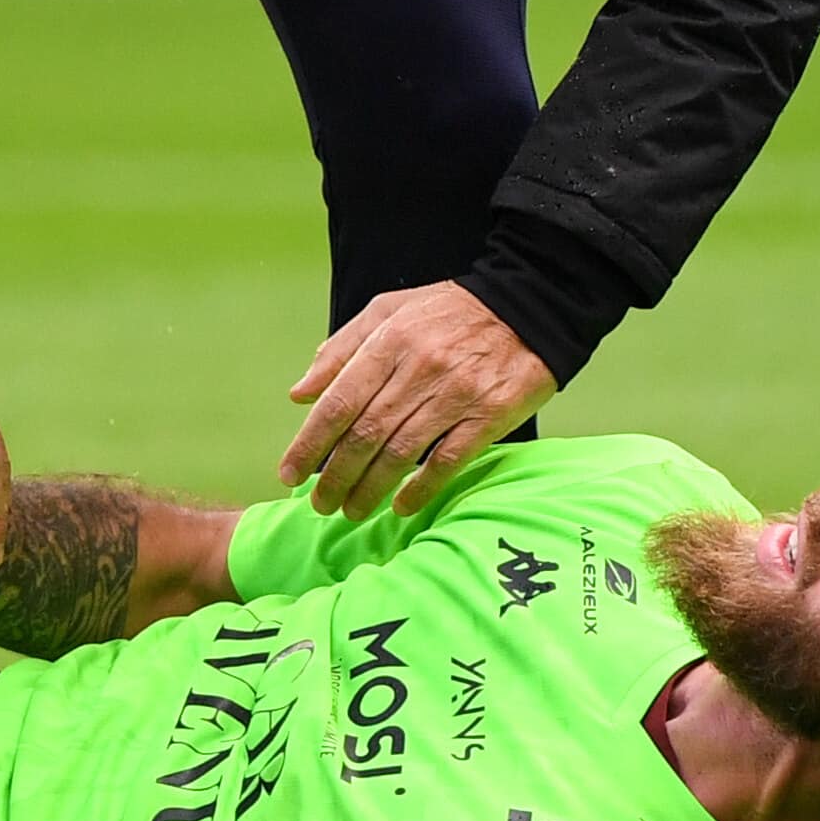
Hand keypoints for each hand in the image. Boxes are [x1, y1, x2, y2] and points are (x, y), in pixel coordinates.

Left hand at [280, 284, 553, 515]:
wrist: (529, 309)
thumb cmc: (450, 312)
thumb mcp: (389, 311)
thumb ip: (342, 350)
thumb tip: (300, 393)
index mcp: (389, 341)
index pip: (338, 401)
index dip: (310, 443)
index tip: (289, 473)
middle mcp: (419, 368)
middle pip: (365, 433)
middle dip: (334, 475)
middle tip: (318, 503)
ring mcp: (456, 394)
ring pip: (401, 452)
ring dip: (370, 489)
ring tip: (350, 511)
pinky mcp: (489, 416)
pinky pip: (447, 461)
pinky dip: (421, 488)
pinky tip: (401, 506)